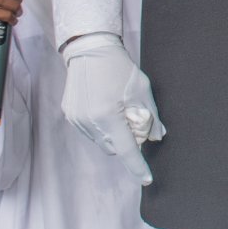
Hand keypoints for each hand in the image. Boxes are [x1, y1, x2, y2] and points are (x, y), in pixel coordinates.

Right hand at [61, 33, 163, 177]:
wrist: (90, 49)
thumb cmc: (119, 67)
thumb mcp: (142, 90)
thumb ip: (151, 116)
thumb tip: (157, 136)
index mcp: (109, 116)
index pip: (127, 150)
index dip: (138, 166)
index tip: (147, 179)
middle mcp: (90, 122)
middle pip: (114, 148)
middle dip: (126, 142)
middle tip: (133, 122)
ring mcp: (77, 120)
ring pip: (101, 141)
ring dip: (112, 134)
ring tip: (117, 111)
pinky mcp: (70, 115)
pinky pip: (90, 131)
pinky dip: (101, 127)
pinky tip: (104, 107)